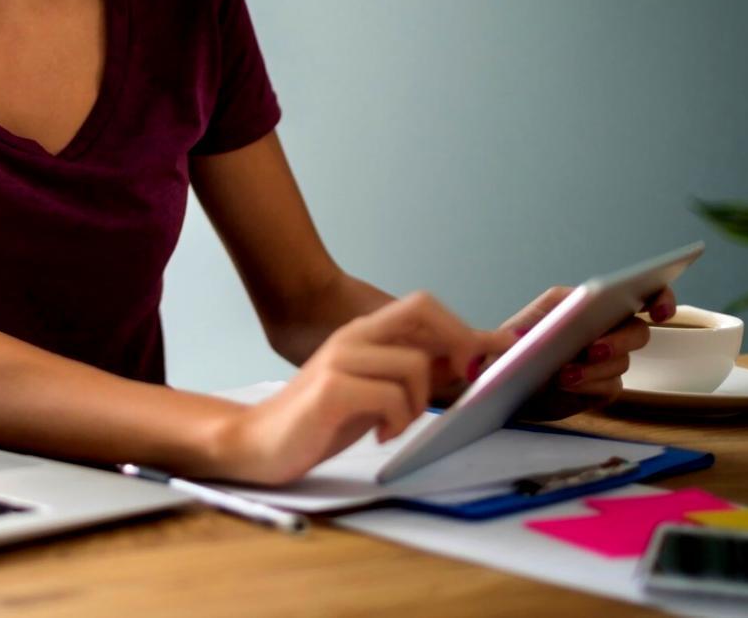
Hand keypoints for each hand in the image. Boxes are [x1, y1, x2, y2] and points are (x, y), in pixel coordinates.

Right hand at [209, 292, 515, 484]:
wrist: (259, 442)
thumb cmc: (320, 419)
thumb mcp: (376, 391)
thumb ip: (414, 373)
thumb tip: (471, 359)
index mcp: (362, 333)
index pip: (422, 306)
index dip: (461, 326)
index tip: (488, 355)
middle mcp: (351, 337)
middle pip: (422, 311)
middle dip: (460, 343)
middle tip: (466, 382)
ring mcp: (339, 360)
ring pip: (414, 365)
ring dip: (419, 402)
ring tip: (397, 424)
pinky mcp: (331, 390)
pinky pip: (391, 397)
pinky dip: (398, 421)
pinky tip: (381, 434)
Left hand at [501, 284, 676, 419]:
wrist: (499, 384)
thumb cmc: (510, 348)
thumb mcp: (519, 326)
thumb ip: (546, 315)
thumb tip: (564, 316)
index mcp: (589, 305)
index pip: (640, 294)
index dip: (660, 299)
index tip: (660, 311)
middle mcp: (603, 330)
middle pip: (637, 331)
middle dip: (618, 341)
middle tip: (592, 349)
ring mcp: (605, 361)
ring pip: (622, 362)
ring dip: (594, 368)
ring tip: (563, 373)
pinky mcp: (601, 388)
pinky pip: (610, 387)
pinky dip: (589, 386)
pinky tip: (566, 385)